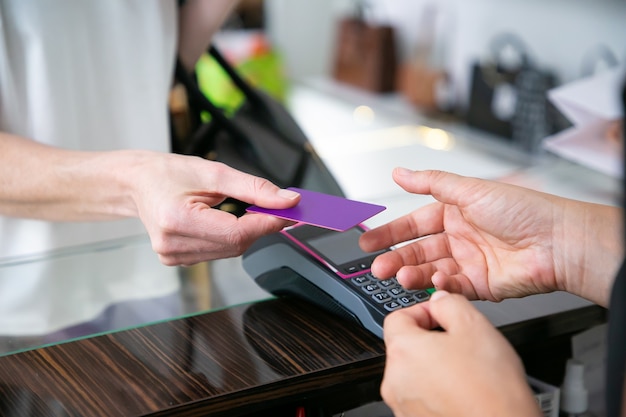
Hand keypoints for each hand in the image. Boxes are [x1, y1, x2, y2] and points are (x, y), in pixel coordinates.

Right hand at [132, 153, 299, 264]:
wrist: (137, 184)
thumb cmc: (168, 173)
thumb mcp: (215, 173)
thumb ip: (254, 188)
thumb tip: (287, 201)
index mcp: (177, 220)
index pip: (236, 233)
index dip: (267, 224)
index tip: (290, 212)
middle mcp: (172, 244)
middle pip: (236, 244)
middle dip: (261, 226)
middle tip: (277, 208)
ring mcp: (173, 256)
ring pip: (230, 250)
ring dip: (246, 232)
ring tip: (247, 210)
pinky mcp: (177, 260)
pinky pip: (218, 252)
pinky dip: (231, 238)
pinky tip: (225, 222)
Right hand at [359, 168, 565, 300]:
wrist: (557, 242)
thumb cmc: (523, 210)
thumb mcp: (469, 189)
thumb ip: (430, 182)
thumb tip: (400, 172)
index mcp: (455, 212)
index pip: (414, 224)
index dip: (390, 232)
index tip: (368, 241)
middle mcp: (460, 237)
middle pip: (418, 250)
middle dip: (396, 258)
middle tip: (377, 266)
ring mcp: (469, 262)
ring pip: (431, 270)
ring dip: (413, 273)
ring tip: (401, 276)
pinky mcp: (480, 284)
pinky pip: (452, 286)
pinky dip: (440, 285)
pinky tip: (435, 281)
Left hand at [381, 291, 541, 416]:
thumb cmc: (490, 389)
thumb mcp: (474, 326)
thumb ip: (449, 303)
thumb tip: (439, 300)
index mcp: (403, 351)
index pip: (397, 317)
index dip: (422, 311)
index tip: (441, 315)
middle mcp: (394, 380)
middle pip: (405, 347)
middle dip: (430, 340)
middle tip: (459, 343)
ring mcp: (402, 404)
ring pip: (414, 373)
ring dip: (434, 366)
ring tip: (466, 371)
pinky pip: (421, 397)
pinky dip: (437, 390)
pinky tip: (463, 391)